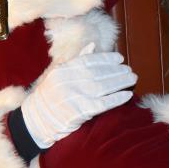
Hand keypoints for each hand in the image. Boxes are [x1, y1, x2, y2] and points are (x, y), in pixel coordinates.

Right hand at [20, 44, 136, 148]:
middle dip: (116, 71)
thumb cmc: (49, 97)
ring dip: (120, 82)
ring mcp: (73, 96)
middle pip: (98, 73)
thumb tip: (93, 46)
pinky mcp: (79, 112)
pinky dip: (116, 99)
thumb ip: (76, 60)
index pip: (88, 61)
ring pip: (102, 87)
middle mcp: (67, 81)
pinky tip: (127, 95)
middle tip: (130, 71)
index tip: (120, 58)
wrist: (36, 121)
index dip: (106, 59)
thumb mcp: (58, 75)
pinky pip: (102, 104)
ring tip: (132, 79)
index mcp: (62, 70)